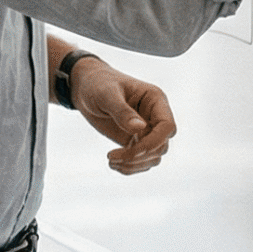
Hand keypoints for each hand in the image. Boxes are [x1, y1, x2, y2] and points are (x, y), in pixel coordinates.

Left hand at [69, 58, 177, 174]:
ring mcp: (146, 130)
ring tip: (110, 161)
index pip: (167, 126)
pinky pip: (141, 160)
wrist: (85, 88)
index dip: (155, 142)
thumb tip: (140, 129)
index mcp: (155, 100)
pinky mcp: (135, 140)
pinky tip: (113, 164)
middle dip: (139, 156)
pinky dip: (129, 167)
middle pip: (161, 146)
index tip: (134, 150)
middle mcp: (155, 116)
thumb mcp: (106, 94)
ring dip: (134, 164)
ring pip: (153, 157)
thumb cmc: (97, 84)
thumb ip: (122, 111)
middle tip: (112, 157)